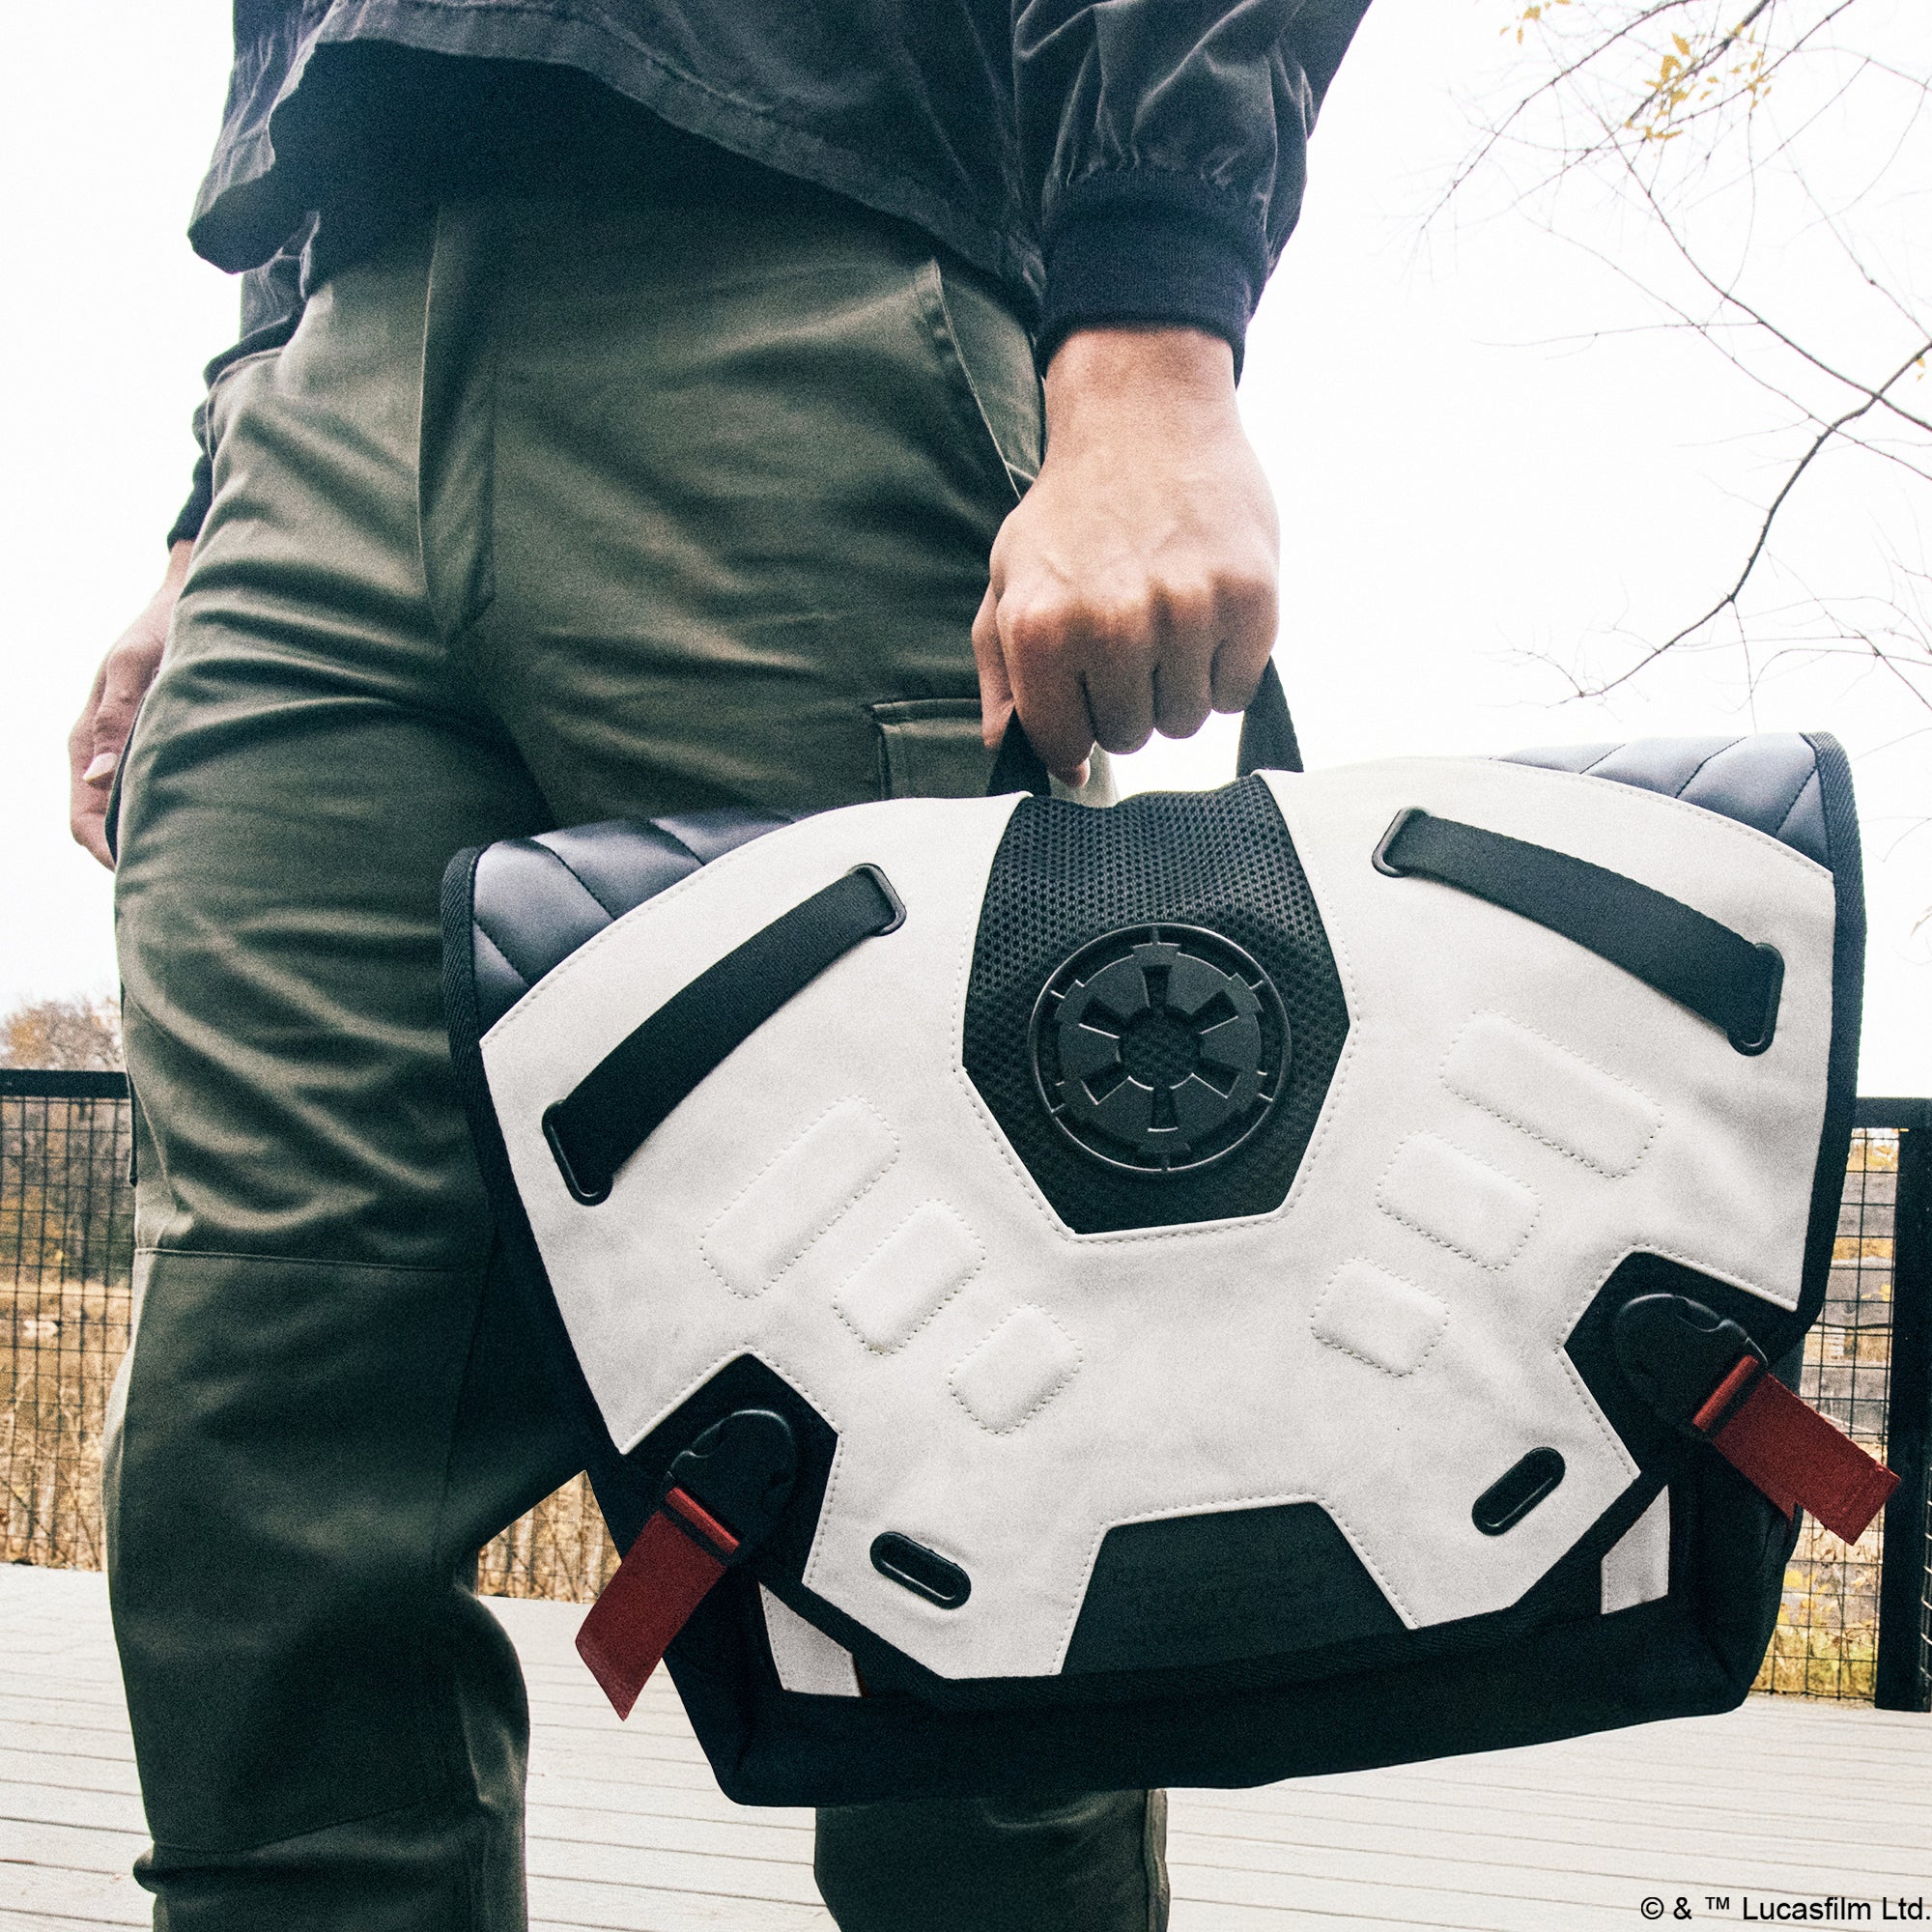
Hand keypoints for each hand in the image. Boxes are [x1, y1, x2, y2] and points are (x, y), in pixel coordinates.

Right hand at [69, 540, 192, 869]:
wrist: (189, 604)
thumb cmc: (159, 630)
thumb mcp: (137, 664)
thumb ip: (119, 717)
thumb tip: (100, 778)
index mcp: (86, 742)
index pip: (83, 821)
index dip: (106, 854)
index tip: (143, 876)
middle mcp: (104, 757)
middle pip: (109, 828)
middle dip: (137, 856)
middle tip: (186, 883)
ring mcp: (131, 755)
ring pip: (137, 814)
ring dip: (160, 837)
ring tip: (204, 862)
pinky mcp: (160, 749)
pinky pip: (160, 794)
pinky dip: (176, 814)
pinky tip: (215, 825)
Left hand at [973, 326, 1278, 785]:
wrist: (1146, 415)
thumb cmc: (1071, 509)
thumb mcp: (1008, 581)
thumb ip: (1002, 674)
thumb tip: (1008, 747)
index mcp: (1042, 629)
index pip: (1065, 746)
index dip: (1076, 732)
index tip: (1085, 702)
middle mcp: (1112, 626)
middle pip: (1131, 737)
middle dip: (1127, 702)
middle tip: (1128, 642)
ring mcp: (1186, 613)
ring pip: (1186, 721)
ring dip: (1177, 688)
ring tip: (1166, 624)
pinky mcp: (1250, 599)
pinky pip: (1237, 693)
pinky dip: (1225, 668)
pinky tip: (1205, 615)